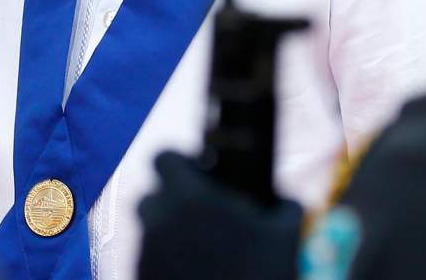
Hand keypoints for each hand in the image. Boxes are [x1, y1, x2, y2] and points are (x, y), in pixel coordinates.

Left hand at [137, 152, 302, 279]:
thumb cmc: (260, 278)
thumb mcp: (285, 238)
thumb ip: (284, 207)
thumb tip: (285, 201)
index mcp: (190, 200)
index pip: (164, 157)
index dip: (180, 163)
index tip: (198, 174)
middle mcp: (159, 222)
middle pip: (151, 196)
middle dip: (171, 202)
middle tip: (201, 216)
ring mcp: (145, 254)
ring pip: (148, 230)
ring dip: (168, 234)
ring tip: (201, 252)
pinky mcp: (140, 278)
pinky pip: (147, 260)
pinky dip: (165, 263)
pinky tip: (193, 274)